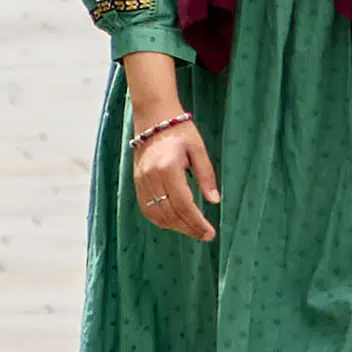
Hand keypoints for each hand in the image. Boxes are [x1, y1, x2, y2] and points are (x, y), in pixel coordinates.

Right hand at [128, 105, 220, 239]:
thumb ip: (206, 176)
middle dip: (189, 228)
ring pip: (157, 215)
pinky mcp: (137, 182)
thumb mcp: (198, 150)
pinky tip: (174, 222)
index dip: (197, 223)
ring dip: (175, 227)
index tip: (210, 233)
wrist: (153, 117)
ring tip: (192, 229)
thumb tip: (214, 201)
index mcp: (168, 168)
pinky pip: (147, 209)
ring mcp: (142, 181)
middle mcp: (152, 177)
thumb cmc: (180, 131)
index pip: (184, 204)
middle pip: (170, 213)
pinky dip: (160, 220)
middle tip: (205, 235)